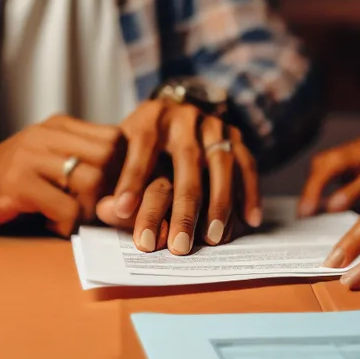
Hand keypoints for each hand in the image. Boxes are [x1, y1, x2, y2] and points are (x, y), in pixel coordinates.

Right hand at [0, 115, 120, 235]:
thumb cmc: (15, 178)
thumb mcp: (51, 158)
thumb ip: (84, 161)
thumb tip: (130, 184)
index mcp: (60, 126)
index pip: (115, 138)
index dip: (125, 169)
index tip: (116, 192)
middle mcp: (47, 135)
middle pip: (109, 157)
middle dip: (111, 191)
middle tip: (97, 211)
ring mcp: (31, 157)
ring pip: (90, 181)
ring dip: (89, 210)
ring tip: (74, 219)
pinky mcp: (17, 183)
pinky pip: (64, 206)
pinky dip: (66, 223)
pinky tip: (53, 225)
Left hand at [100, 99, 261, 254]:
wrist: (174, 112)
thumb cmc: (142, 145)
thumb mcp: (122, 153)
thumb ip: (114, 181)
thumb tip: (109, 212)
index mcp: (151, 118)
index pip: (142, 147)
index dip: (132, 179)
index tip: (122, 211)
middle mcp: (185, 117)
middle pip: (187, 161)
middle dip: (184, 207)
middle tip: (180, 246)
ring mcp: (215, 126)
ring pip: (222, 163)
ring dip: (221, 203)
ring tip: (214, 238)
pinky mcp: (236, 137)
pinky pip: (248, 165)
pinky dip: (250, 193)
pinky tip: (250, 221)